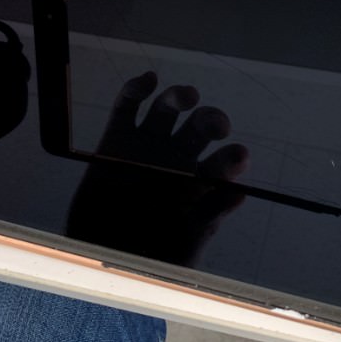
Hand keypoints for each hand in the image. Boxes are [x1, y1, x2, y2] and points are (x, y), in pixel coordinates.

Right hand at [67, 72, 249, 265]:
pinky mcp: (117, 139)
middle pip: (201, 126)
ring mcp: (148, 146)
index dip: (232, 158)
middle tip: (217, 126)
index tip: (237, 157)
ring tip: (188, 97)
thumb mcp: (185, 245)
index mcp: (201, 182)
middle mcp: (178, 158)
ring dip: (180, 97)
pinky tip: (148, 81)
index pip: (224, 162)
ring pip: (169, 108)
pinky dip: (136, 88)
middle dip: (212, 120)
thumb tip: (239, 194)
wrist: (101, 260)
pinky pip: (128, 105)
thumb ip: (210, 215)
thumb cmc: (149, 256)